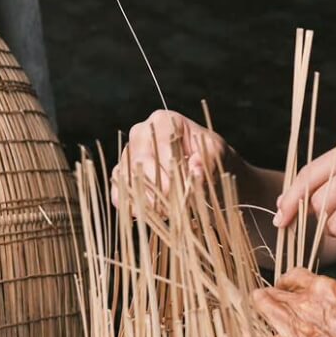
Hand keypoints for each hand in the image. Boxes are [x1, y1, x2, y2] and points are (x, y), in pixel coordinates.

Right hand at [111, 110, 241, 205]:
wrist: (206, 170)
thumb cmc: (211, 157)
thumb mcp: (218, 153)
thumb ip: (208, 160)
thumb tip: (195, 171)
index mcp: (163, 121)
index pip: (161, 144)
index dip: (172, 169)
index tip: (185, 188)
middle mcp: (140, 133)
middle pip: (141, 162)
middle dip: (159, 187)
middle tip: (176, 206)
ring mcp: (127, 155)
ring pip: (127, 179)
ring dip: (147, 200)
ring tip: (168, 212)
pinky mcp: (122, 177)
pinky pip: (118, 194)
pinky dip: (133, 207)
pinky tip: (151, 215)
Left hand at [251, 269, 335, 336]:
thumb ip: (330, 298)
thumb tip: (318, 301)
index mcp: (323, 287)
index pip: (290, 276)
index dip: (285, 286)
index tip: (285, 294)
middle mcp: (305, 302)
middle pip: (270, 292)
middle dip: (267, 300)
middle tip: (268, 310)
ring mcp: (296, 326)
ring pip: (260, 309)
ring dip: (257, 315)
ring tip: (256, 323)